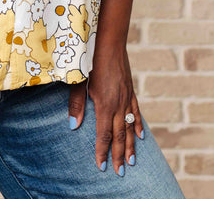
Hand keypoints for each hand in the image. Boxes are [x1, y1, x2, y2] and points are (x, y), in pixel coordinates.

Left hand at [67, 46, 143, 175]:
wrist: (109, 40)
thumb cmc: (90, 58)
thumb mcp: (79, 80)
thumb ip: (76, 103)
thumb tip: (73, 126)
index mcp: (105, 103)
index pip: (104, 134)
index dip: (102, 151)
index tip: (102, 166)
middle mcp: (118, 103)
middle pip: (119, 135)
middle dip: (118, 154)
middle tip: (120, 172)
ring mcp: (126, 97)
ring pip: (130, 126)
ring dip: (130, 145)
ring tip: (132, 161)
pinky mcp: (130, 89)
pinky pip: (136, 111)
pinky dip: (138, 125)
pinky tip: (140, 135)